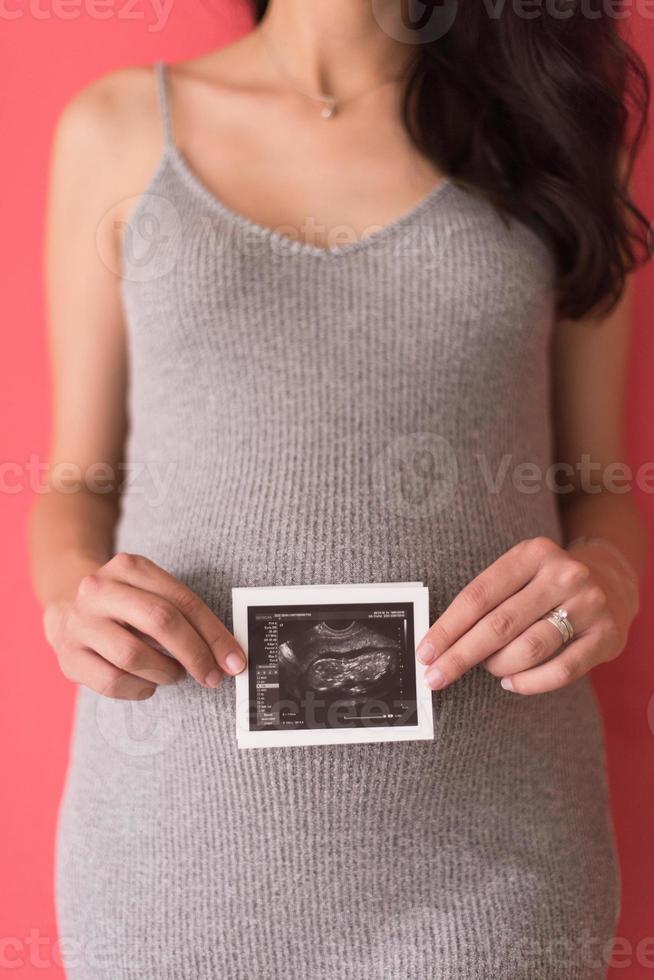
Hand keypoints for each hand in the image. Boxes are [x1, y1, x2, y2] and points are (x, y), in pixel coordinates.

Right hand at [43, 552, 246, 700]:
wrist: (68, 608)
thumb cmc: (127, 607)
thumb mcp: (153, 594)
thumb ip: (186, 615)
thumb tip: (228, 654)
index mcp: (129, 566)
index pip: (183, 600)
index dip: (214, 634)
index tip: (235, 661)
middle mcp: (100, 589)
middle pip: (160, 621)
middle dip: (196, 653)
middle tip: (212, 676)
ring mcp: (80, 622)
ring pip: (134, 655)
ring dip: (166, 672)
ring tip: (173, 674)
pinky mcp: (68, 656)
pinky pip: (113, 681)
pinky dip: (140, 689)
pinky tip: (146, 684)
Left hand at [416, 536, 638, 695]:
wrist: (612, 584)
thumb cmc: (547, 585)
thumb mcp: (519, 574)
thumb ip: (487, 600)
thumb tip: (441, 642)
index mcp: (533, 553)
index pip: (479, 595)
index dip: (448, 627)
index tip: (425, 652)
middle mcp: (563, 575)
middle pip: (499, 625)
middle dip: (461, 655)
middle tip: (435, 677)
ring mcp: (588, 605)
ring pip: (528, 649)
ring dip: (497, 666)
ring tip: (489, 669)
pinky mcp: (606, 636)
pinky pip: (560, 671)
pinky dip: (528, 683)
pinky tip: (511, 682)